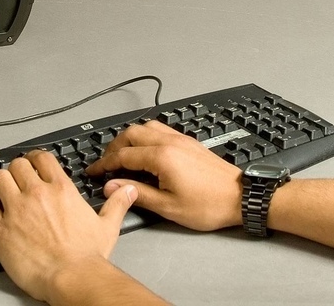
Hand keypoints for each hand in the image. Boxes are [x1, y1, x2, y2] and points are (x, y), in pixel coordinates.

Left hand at [0, 149, 138, 301]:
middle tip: (16, 179)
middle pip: (17, 164)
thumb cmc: (87, 257)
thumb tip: (127, 191)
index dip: (35, 158)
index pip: (42, 158)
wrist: (72, 278)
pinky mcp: (1, 228)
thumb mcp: (107, 226)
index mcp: (61, 189)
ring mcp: (17, 209)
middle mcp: (37, 193)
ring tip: (1, 191)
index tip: (33, 164)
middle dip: (16, 170)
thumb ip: (117, 204)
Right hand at [85, 121, 242, 230]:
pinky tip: (144, 146)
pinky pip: (159, 128)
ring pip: (145, 126)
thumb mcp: (169, 206)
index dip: (104, 164)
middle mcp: (168, 142)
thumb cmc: (208, 205)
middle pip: (130, 134)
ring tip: (121, 153)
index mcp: (161, 157)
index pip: (123, 155)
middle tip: (105, 162)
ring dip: (128, 137)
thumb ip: (138, 193)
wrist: (240, 197)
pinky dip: (144, 134)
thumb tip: (111, 186)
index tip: (93, 171)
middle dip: (113, 147)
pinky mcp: (187, 141)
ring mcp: (179, 138)